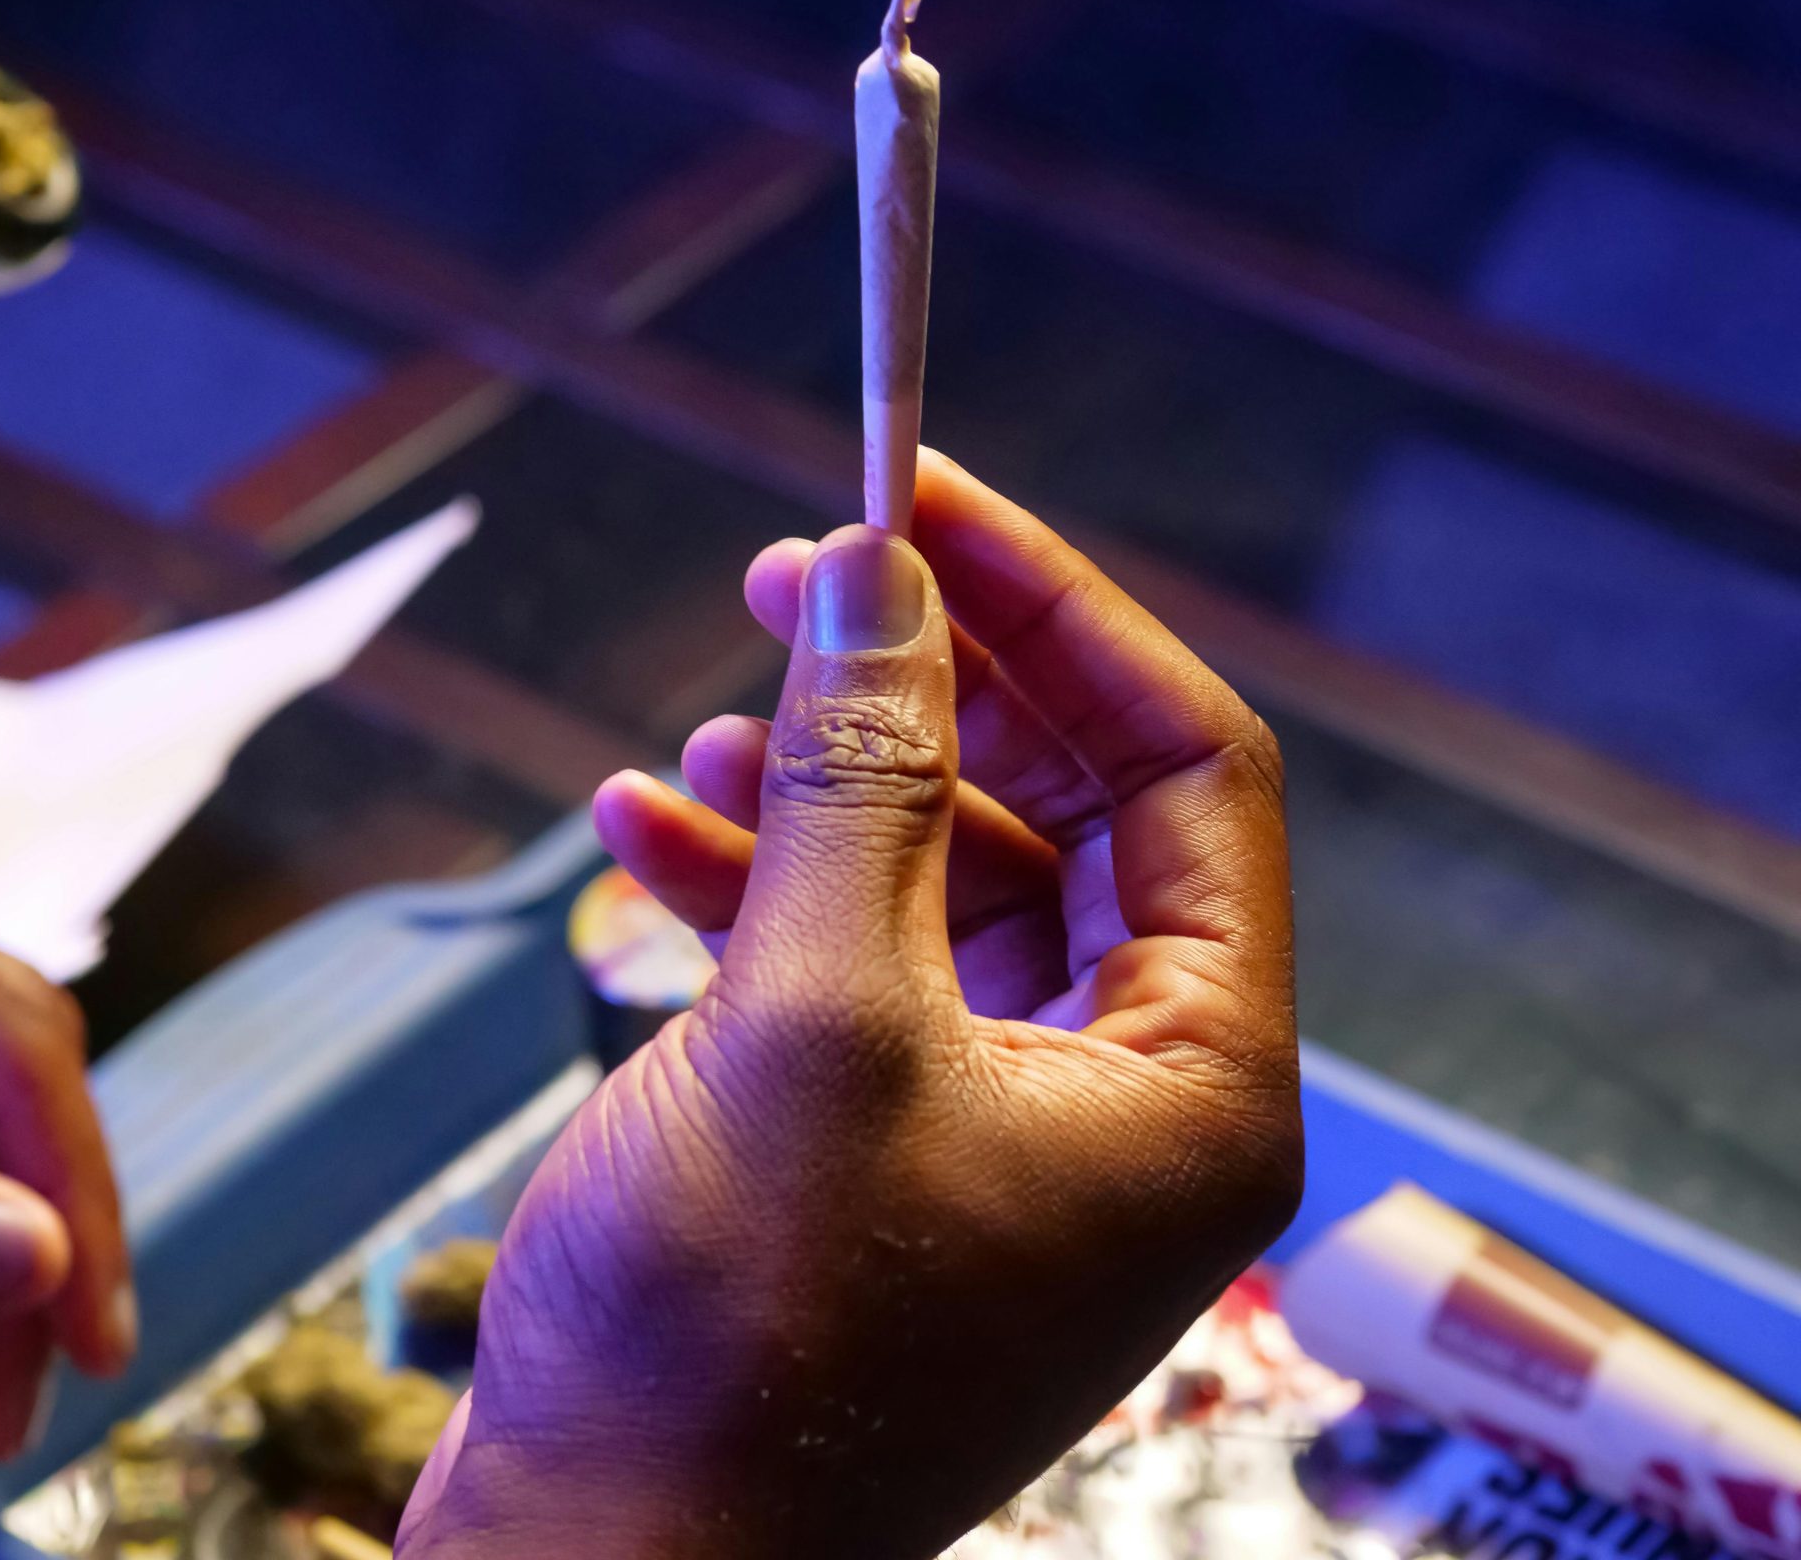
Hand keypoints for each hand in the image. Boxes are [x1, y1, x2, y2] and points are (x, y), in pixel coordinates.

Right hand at [399, 451, 1301, 1559]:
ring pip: (936, 878)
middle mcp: (1126, 1106)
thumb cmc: (732, 1343)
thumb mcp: (808, 1014)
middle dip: (923, 683)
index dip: (1054, 609)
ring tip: (700, 730)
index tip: (919, 495)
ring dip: (818, 785)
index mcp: (1195, 1086)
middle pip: (1058, 811)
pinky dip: (753, 888)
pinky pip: (848, 967)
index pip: (1183, 771)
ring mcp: (1002, 1133)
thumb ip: (856, 778)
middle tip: (796, 577)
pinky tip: (643, 840)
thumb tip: (882, 578)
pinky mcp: (882, 1154)